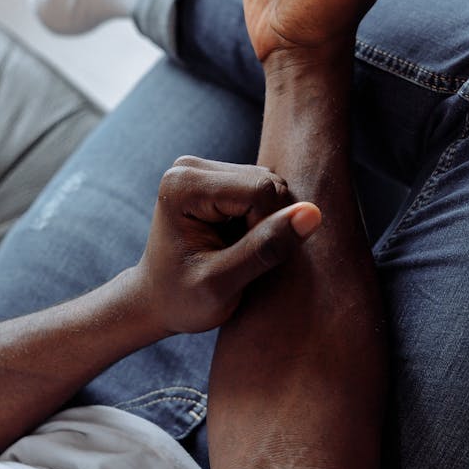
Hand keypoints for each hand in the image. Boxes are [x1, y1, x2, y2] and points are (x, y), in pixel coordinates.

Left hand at [134, 156, 319, 335]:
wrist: (156, 302)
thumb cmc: (183, 300)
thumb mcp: (223, 284)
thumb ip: (265, 248)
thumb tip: (313, 213)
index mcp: (184, 185)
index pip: (261, 191)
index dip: (267, 230)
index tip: (239, 260)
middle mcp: (190, 166)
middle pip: (268, 183)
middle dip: (267, 224)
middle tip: (238, 258)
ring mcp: (203, 168)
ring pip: (272, 185)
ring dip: (266, 223)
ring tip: (236, 251)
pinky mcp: (218, 177)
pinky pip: (266, 190)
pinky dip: (262, 219)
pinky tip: (238, 241)